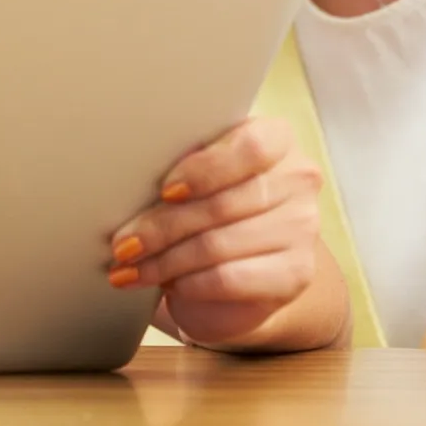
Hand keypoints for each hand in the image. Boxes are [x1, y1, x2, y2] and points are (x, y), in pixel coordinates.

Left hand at [106, 117, 323, 348]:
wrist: (248, 270)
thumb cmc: (213, 208)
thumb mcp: (200, 177)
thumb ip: (183, 168)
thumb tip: (128, 179)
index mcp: (276, 139)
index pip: (250, 147)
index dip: (204, 170)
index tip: (164, 191)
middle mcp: (297, 179)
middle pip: (221, 203)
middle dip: (161, 227)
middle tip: (122, 244)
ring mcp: (302, 228)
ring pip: (217, 244)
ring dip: (164, 261)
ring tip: (129, 268)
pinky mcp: (295, 274)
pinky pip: (229, 278)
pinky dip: (189, 284)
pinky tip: (166, 285)